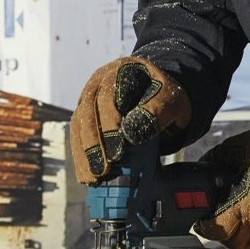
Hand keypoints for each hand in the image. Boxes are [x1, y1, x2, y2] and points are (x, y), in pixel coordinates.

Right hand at [69, 56, 192, 183]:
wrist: (161, 96)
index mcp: (122, 71)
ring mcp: (90, 97)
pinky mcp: (85, 114)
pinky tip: (86, 175)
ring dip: (84, 152)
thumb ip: (155, 111)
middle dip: (94, 143)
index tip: (118, 151)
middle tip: (104, 169)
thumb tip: (131, 134)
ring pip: (79, 124)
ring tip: (94, 177)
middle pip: (89, 111)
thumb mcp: (171, 101)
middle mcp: (101, 81)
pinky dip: (81, 155)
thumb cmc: (166, 98)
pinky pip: (77, 134)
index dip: (110, 123)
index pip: (109, 96)